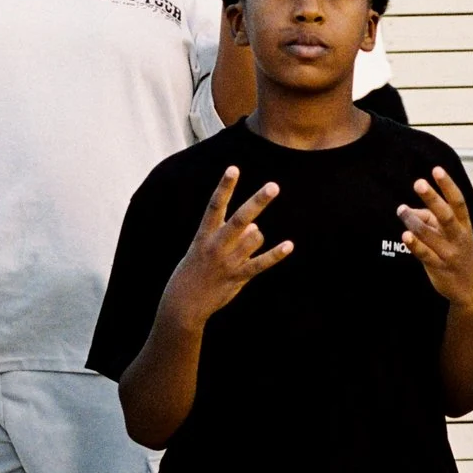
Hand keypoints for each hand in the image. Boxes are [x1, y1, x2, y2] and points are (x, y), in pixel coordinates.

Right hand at [159, 167, 292, 329]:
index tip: (233, 168)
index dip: (224, 186)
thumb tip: (258, 228)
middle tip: (273, 186)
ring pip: (255, 238)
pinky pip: (261, 263)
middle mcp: (216, 245)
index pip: (215, 205)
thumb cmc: (194, 270)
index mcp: (204, 235)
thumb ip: (232, 235)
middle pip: (240, 219)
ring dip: (257, 238)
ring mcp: (228, 261)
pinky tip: (289, 245)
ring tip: (244, 247)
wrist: (183, 304)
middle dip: (257, 202)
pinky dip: (276, 255)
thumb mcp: (204, 248)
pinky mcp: (237, 277)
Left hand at [398, 167, 472, 312]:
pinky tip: (405, 235)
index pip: (458, 202)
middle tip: (419, 183)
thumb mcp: (451, 234)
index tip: (437, 170)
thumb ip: (429, 219)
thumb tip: (408, 211)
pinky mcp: (439, 268)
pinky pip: (425, 254)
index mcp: (465, 225)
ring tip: (401, 210)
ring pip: (431, 234)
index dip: (448, 186)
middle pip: (446, 215)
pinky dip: (415, 245)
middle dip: (433, 198)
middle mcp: (459, 237)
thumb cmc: (459, 254)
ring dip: (414, 221)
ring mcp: (449, 253)